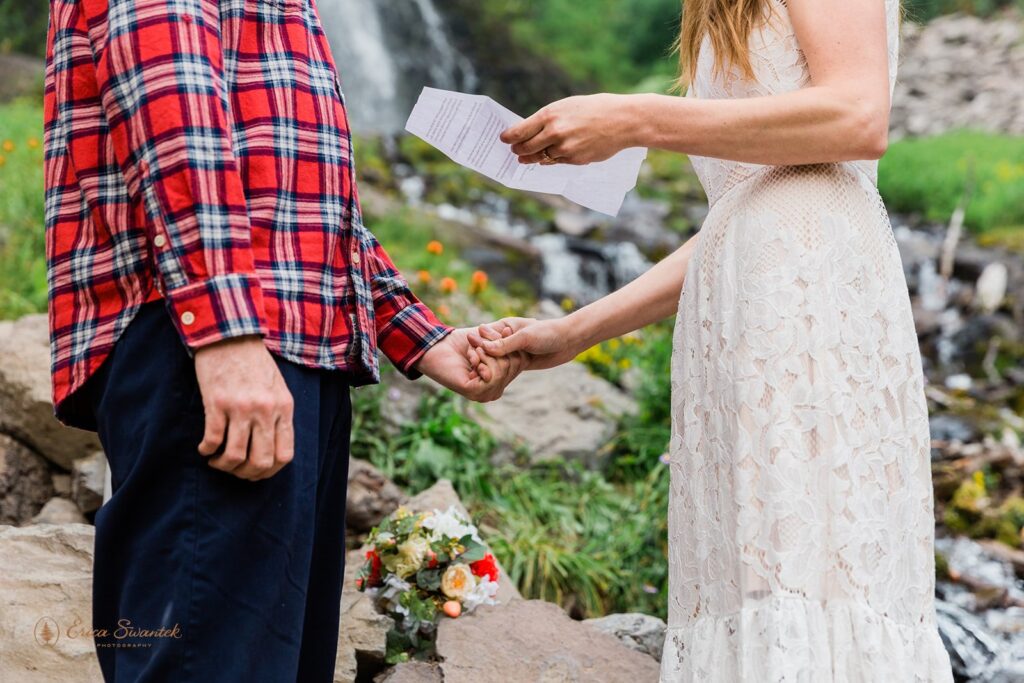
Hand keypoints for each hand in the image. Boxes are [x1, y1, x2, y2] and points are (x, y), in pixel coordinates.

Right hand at [194, 335, 293, 480]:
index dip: (269, 472)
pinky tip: (204, 448)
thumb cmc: (254, 363)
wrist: (231, 335)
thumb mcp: (277, 388)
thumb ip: (278, 416)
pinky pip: (212, 440)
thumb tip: (271, 449)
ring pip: (235, 455)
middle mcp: (265, 410)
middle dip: (246, 474)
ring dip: (223, 465)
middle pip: (260, 461)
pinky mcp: (217, 402)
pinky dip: (206, 450)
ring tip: (216, 460)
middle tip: (234, 470)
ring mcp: (241, 407)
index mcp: (284, 408)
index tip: (255, 472)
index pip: (285, 455)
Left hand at [414, 328, 525, 401]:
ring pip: (503, 371)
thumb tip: (530, 324)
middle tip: (479, 343)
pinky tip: (471, 359)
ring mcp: (485, 394)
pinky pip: (491, 375)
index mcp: (500, 382)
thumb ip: (507, 342)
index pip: (520, 363)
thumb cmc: (461, 342)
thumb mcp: (490, 341)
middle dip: (498, 348)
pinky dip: (481, 360)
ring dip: (487, 354)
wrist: (436, 346)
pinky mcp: (474, 392)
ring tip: (473, 351)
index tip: (506, 330)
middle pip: (514, 366)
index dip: (514, 345)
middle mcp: (494, 391)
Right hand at [467, 317, 580, 370]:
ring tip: (476, 380)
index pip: (486, 337)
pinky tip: (491, 384)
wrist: (568, 341)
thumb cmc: (548, 334)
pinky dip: (499, 375)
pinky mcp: (519, 362)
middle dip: (481, 360)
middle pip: (489, 351)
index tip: (468, 357)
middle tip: (471, 372)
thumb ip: (505, 344)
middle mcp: (506, 338)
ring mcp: (512, 350)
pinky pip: (506, 369)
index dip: (478, 347)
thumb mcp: (526, 338)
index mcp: (504, 326)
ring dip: (489, 369)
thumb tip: (485, 349)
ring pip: (496, 361)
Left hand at [501, 94, 634, 165]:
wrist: (622, 121)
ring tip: (525, 157)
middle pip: (526, 147)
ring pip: (540, 157)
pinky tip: (548, 157)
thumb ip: (549, 119)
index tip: (503, 139)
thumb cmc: (595, 109)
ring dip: (532, 158)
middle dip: (518, 150)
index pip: (520, 130)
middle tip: (514, 151)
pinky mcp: (574, 160)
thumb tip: (531, 131)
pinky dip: (551, 160)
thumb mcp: (568, 106)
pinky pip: (556, 162)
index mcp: (550, 114)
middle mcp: (554, 132)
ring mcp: (564, 148)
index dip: (509, 137)